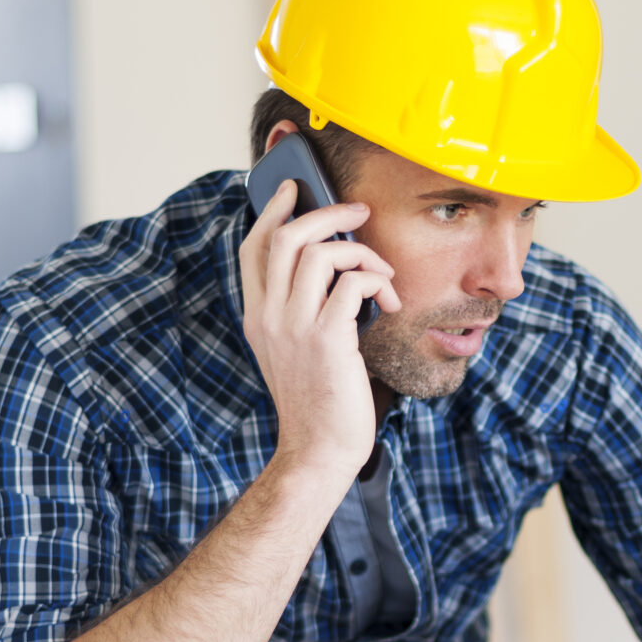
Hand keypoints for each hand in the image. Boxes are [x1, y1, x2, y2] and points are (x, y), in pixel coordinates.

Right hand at [239, 179, 400, 475]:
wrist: (318, 451)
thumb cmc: (318, 401)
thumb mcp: (294, 350)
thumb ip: (300, 310)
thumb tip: (332, 268)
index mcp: (258, 316)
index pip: (254, 247)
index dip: (273, 210)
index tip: (296, 189)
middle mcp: (269, 317)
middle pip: (285, 237)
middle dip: (326, 212)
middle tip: (359, 211)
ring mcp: (295, 327)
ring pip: (320, 253)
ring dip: (362, 253)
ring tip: (383, 276)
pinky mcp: (327, 339)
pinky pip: (352, 283)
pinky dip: (377, 282)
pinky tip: (388, 305)